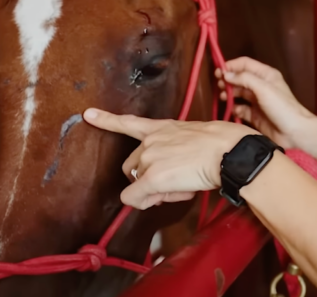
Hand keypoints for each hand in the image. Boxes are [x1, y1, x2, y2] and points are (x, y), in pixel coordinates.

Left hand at [82, 109, 255, 209]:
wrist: (229, 151)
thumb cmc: (223, 145)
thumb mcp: (196, 140)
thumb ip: (176, 154)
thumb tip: (168, 177)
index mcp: (164, 127)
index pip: (130, 122)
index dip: (106, 120)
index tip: (88, 114)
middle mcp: (151, 140)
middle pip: (131, 165)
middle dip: (144, 178)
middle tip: (168, 184)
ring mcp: (150, 158)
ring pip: (137, 183)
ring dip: (152, 191)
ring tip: (180, 187)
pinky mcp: (153, 177)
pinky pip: (134, 198)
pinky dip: (143, 202)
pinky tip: (159, 198)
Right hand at [216, 56, 315, 149]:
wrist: (294, 132)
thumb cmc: (282, 107)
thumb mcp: (263, 88)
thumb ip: (244, 79)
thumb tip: (226, 74)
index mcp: (266, 75)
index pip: (245, 64)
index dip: (231, 66)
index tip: (219, 72)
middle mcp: (261, 86)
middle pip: (240, 78)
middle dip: (228, 80)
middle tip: (219, 85)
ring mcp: (257, 101)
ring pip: (239, 94)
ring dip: (230, 94)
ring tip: (224, 97)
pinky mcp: (255, 116)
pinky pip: (241, 109)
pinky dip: (235, 109)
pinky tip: (234, 110)